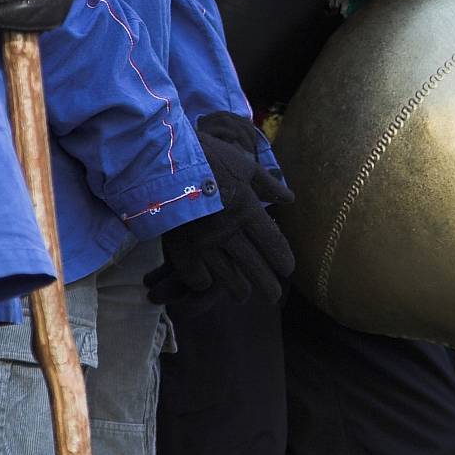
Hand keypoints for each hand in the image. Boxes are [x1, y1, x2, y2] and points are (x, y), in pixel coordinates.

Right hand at [144, 113, 293, 315]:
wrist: (165, 160)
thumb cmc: (209, 157)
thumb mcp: (244, 166)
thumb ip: (268, 185)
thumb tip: (289, 199)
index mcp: (248, 209)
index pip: (273, 244)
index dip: (283, 260)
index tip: (287, 270)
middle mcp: (229, 231)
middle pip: (256, 268)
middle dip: (268, 286)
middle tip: (274, 296)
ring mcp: (204, 243)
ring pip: (228, 278)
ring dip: (238, 290)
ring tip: (242, 295)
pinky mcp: (181, 249)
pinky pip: (197, 278)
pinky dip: (203, 283)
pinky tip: (208, 282)